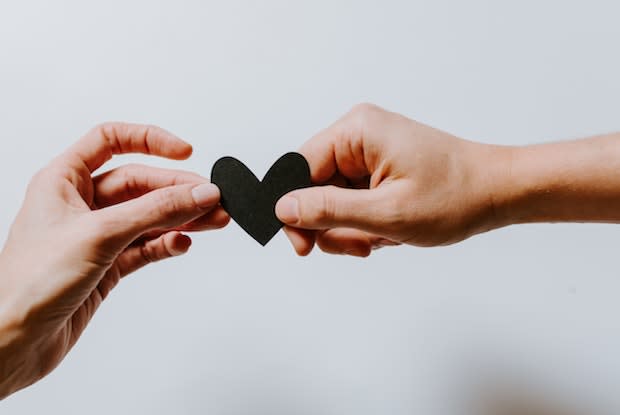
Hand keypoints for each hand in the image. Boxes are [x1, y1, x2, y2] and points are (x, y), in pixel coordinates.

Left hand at [0, 123, 228, 398]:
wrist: (14, 343)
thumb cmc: (29, 284)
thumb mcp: (100, 234)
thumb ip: (155, 211)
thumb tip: (199, 192)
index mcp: (63, 180)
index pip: (110, 140)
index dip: (149, 140)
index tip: (184, 151)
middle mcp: (80, 204)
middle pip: (140, 183)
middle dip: (178, 190)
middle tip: (212, 199)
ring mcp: (96, 235)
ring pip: (148, 216)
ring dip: (182, 217)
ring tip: (214, 220)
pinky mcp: (107, 265)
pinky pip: (146, 246)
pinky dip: (167, 244)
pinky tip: (182, 244)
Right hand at [275, 104, 508, 256]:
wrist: (498, 193)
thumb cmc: (455, 196)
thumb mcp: (386, 212)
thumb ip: (328, 210)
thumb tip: (283, 209)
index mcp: (356, 131)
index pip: (298, 169)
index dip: (295, 210)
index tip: (304, 247)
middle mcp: (358, 135)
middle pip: (314, 188)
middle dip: (333, 225)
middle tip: (360, 245)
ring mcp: (369, 152)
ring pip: (333, 200)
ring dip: (352, 228)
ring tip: (382, 237)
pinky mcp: (378, 168)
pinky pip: (352, 201)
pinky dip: (365, 223)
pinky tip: (389, 230)